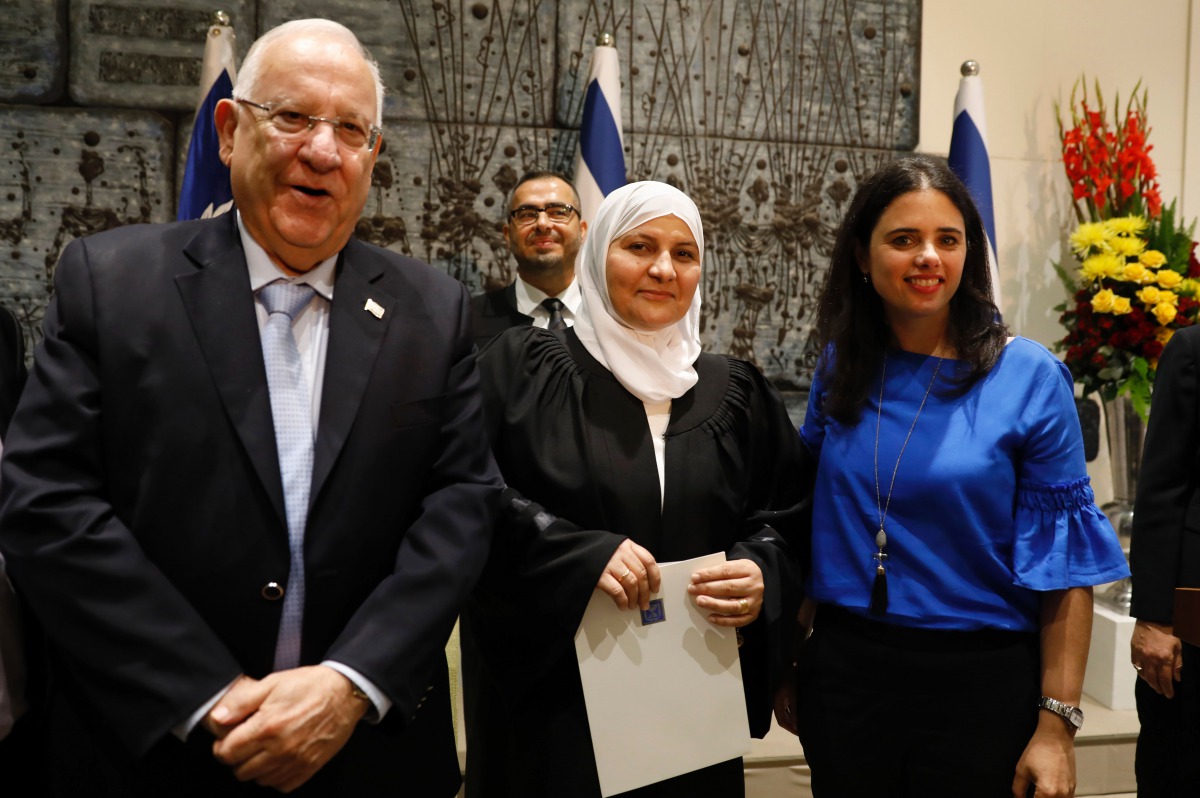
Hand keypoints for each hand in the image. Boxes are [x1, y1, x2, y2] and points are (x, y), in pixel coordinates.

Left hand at [207, 666, 369, 792]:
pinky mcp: (309, 768)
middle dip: (238, 758)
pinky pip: (281, 785)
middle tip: (247, 742)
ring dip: (256, 767)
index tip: (229, 738)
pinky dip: (275, 776)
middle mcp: (279, 748)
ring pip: (259, 780)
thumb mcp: (272, 683)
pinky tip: (279, 759)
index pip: (226, 753)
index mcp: (266, 727)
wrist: (345, 693)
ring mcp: (295, 761)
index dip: (222, 746)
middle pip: (240, 771)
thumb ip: (242, 702)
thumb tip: (218, 718)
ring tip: (264, 748)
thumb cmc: (309, 685)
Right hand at [596, 539, 660, 609]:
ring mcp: (610, 563)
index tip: (655, 588)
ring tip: (633, 605)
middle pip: (640, 575)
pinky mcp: (599, 575)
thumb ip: (628, 558)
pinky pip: (617, 590)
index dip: (654, 576)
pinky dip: (622, 600)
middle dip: (645, 592)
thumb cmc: (595, 552)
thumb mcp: (614, 548)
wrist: (571, 551)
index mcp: (627, 545)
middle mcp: (620, 553)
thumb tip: (642, 581)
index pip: (648, 560)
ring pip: (631, 583)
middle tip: (645, 603)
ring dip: (635, 598)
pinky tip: (622, 605)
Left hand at [687, 558, 763, 626]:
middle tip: (692, 589)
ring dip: (714, 604)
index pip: (726, 571)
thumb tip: (698, 579)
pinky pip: (737, 621)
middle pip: (729, 588)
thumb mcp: (734, 566)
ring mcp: (755, 602)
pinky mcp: (753, 615)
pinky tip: (711, 617)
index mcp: (748, 569)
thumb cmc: (740, 574)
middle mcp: (754, 586)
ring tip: (699, 601)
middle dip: (708, 588)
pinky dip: (723, 620)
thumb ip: (718, 571)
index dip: (709, 574)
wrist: (757, 583)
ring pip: (733, 606)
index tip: (695, 577)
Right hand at [772, 679, 797, 734]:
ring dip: (791, 721)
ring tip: (801, 727)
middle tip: (801, 733)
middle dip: (791, 726)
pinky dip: (792, 715)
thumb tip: (795, 726)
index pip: (781, 721)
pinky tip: (799, 717)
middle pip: (782, 719)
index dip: (789, 728)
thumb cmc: (792, 681)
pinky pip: (787, 710)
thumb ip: (794, 711)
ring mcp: (781, 700)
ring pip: (784, 715)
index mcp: (777, 704)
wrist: (791, 667)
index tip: (798, 734)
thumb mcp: (794, 697)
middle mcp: (777, 703)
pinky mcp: (785, 697)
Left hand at [1011, 714, 1075, 797]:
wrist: (1055, 737)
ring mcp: (1069, 791)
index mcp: (1047, 791)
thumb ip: (1018, 789)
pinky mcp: (1074, 786)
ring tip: (1039, 792)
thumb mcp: (1021, 769)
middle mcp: (1061, 794)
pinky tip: (1049, 792)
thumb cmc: (1040, 749)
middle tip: (1032, 793)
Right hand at [1131, 619, 1182, 697]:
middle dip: (1158, 688)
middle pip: (1153, 679)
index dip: (1167, 689)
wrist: (1153, 618)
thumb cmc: (1169, 633)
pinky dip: (1140, 671)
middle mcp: (1151, 658)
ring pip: (1143, 674)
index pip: (1165, 679)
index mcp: (1164, 658)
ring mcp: (1140, 655)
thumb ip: (1177, 664)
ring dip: (1149, 681)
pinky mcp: (1133, 650)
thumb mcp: (1178, 648)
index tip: (1169, 695)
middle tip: (1161, 692)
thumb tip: (1176, 678)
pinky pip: (1135, 665)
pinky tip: (1144, 673)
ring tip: (1153, 684)